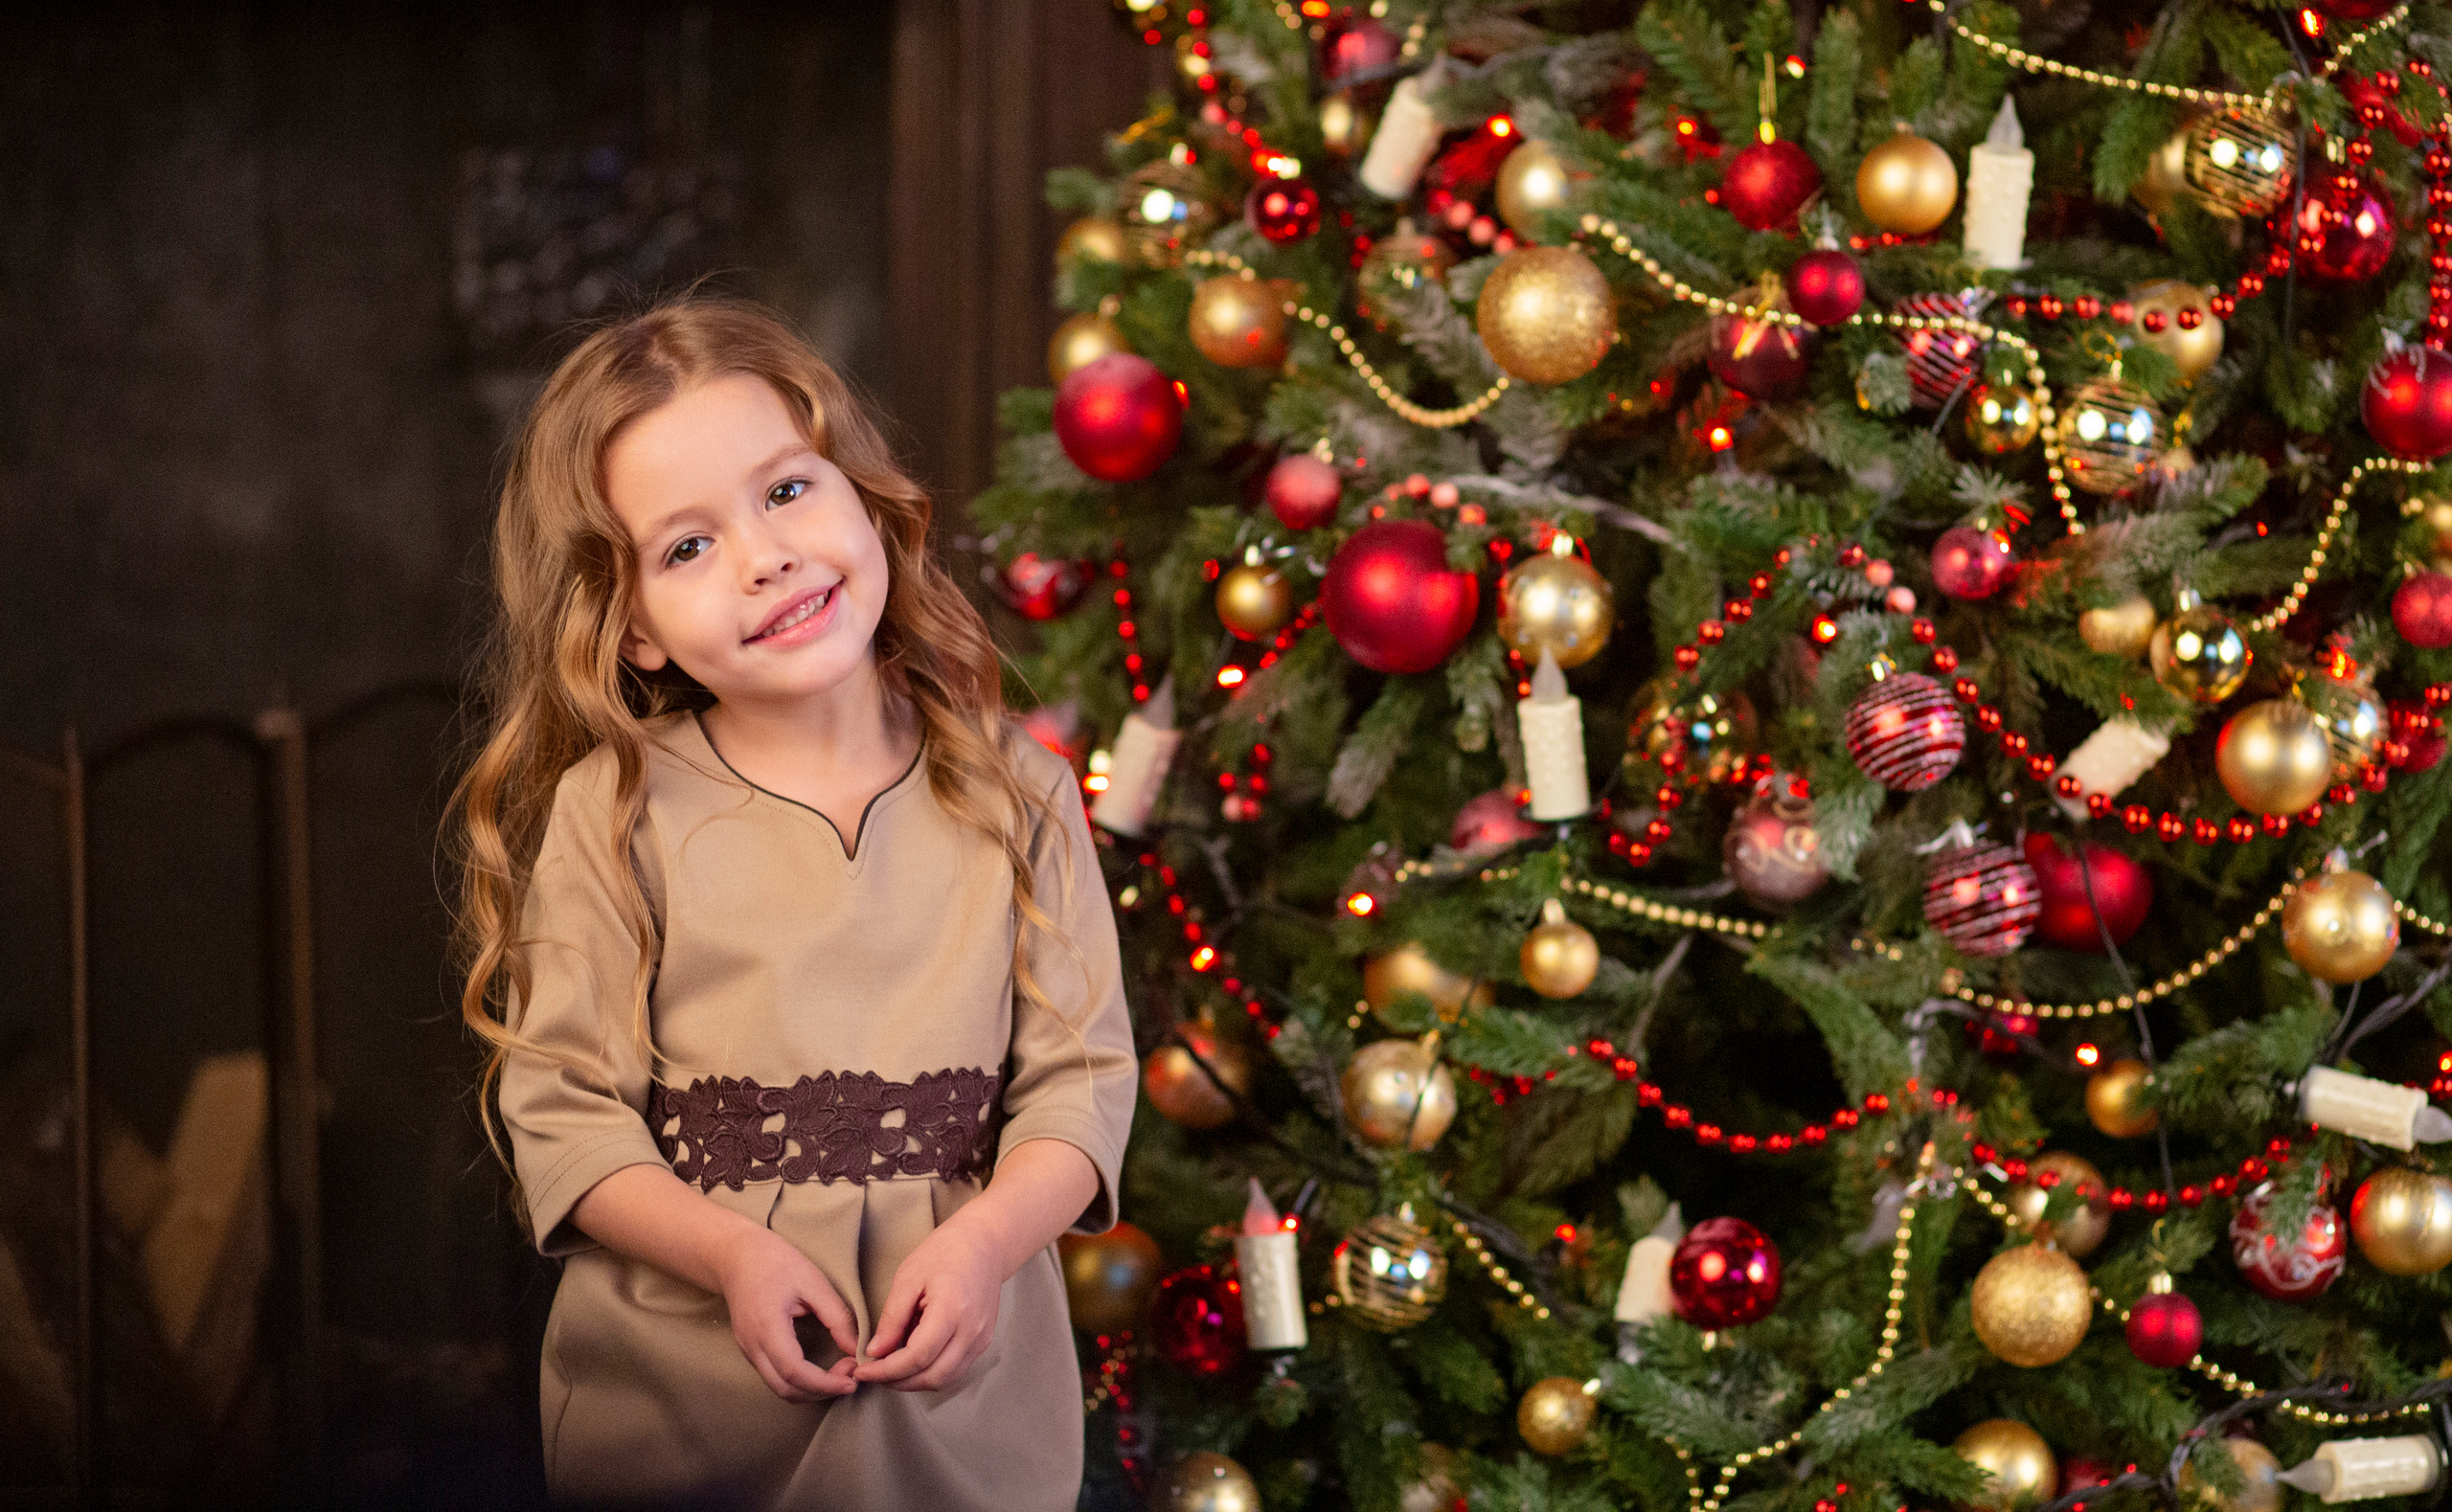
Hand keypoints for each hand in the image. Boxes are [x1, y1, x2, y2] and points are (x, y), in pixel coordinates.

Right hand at [714, 1226, 861, 1402]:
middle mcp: (752, 1345)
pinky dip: (798, 1381)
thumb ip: (837, 1317)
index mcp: (766, 1327)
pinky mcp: (749, 1349)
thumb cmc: (775, 1261)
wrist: (736, 1254)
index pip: (794, 1372)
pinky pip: (773, 1376)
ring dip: (810, 1389)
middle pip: (785, 1389)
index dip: (825, 1384)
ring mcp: (747, 1349)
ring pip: (778, 1387)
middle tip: (850, 1376)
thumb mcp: (813, 1282)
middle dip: (820, 1392)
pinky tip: (819, 1369)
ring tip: (839, 1372)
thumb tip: (857, 1349)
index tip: (851, 1382)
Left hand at [851, 1216, 1003, 1391]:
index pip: (916, 1358)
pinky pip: (954, 1370)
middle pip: (932, 1377)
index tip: (862, 1371)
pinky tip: (912, 1360)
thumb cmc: (945, 1251)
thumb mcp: (908, 1277)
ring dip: (914, 1382)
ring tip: (889, 1369)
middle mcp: (972, 1331)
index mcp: (952, 1311)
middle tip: (873, 1374)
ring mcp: (981, 1338)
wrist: (985, 1243)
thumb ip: (892, 1318)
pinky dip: (930, 1372)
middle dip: (898, 1382)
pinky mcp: (983, 1341)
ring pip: (945, 1380)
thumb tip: (875, 1352)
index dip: (886, 1371)